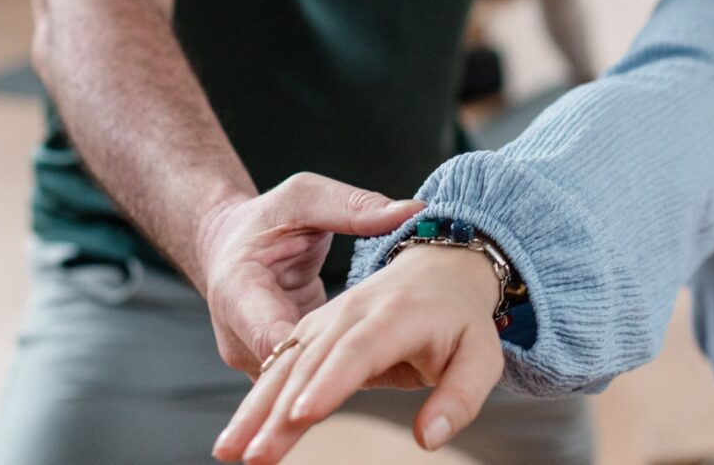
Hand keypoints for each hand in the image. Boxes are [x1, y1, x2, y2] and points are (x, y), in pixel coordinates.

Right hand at [197, 172, 424, 376]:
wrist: (232, 242)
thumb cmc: (268, 217)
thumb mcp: (307, 198)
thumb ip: (353, 207)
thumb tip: (412, 210)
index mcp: (239, 290)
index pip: (270, 336)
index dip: (310, 358)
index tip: (356, 363)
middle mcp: (239, 333)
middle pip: (284, 373)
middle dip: (332, 385)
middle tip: (399, 379)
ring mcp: (252, 355)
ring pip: (294, 387)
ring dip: (341, 389)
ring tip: (403, 382)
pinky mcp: (273, 365)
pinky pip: (303, 385)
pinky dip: (340, 384)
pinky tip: (388, 381)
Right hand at [211, 245, 504, 463]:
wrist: (440, 268)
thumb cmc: (462, 319)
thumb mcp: (483, 356)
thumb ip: (460, 397)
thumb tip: (429, 438)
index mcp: (396, 315)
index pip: (358, 351)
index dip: (328, 383)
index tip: (301, 416)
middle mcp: (353, 313)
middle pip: (310, 363)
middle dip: (278, 410)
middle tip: (255, 456)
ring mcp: (327, 320)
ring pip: (285, 364)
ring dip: (255, 408)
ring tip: (231, 451)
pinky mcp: (313, 331)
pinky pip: (281, 365)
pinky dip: (257, 398)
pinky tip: (238, 433)